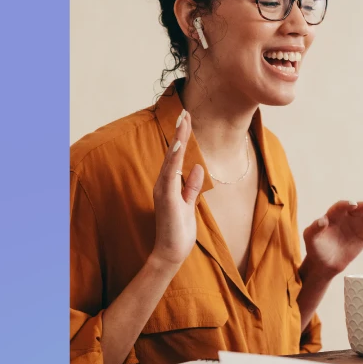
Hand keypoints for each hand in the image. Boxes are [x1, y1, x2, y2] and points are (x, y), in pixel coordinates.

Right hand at [150, 110, 204, 267]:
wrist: (171, 252)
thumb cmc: (179, 230)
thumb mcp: (190, 204)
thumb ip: (192, 187)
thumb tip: (198, 168)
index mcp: (169, 184)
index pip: (177, 157)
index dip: (182, 138)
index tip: (187, 120)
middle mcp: (163, 183)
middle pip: (172, 153)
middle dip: (180, 132)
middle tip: (185, 111)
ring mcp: (163, 189)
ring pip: (171, 159)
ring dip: (178, 140)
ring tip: (184, 121)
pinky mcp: (166, 198)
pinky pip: (170, 175)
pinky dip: (174, 159)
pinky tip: (178, 145)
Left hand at [302, 200, 362, 277]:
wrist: (324, 264)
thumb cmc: (315, 249)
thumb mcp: (310, 238)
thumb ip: (314, 228)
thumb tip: (321, 221)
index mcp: (333, 215)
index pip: (341, 206)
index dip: (347, 205)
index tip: (353, 205)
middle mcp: (347, 216)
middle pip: (359, 208)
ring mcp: (358, 224)